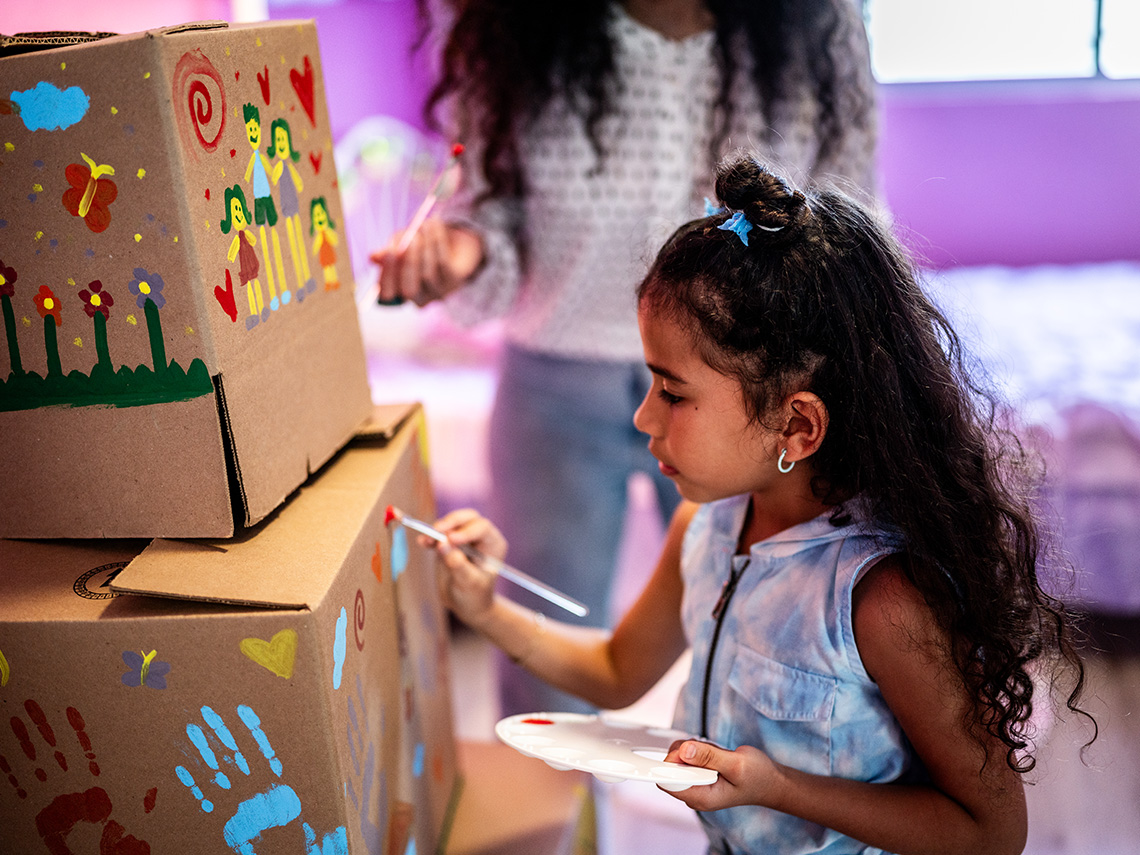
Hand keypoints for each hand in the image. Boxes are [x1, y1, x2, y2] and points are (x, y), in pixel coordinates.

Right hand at [370, 218, 482, 305]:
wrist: (452, 245)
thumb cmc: (418, 248)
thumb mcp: (400, 247)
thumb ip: (388, 252)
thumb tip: (372, 257)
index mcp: (399, 293)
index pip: (388, 294)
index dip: (387, 275)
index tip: (388, 252)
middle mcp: (419, 299)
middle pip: (410, 290)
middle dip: (408, 264)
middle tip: (409, 240)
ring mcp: (438, 292)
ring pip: (428, 273)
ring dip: (425, 246)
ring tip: (422, 225)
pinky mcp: (455, 282)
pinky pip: (444, 262)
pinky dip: (437, 241)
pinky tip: (434, 225)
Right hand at [427, 508, 507, 626]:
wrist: (465, 605)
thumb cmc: (475, 596)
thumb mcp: (469, 583)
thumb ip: (458, 564)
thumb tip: (443, 544)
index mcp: (493, 544)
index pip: (482, 528)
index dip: (467, 531)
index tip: (452, 539)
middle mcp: (480, 537)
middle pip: (467, 519)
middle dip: (451, 522)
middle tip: (436, 531)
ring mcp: (463, 539)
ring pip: (451, 524)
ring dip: (437, 530)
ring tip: (427, 540)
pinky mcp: (448, 544)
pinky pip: (439, 535)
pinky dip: (430, 537)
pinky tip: (422, 543)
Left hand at [661, 740, 784, 811]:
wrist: (771, 781)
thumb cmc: (758, 777)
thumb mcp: (736, 764)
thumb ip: (709, 757)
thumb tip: (683, 751)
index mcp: (701, 798)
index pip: (668, 782)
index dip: (671, 763)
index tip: (686, 751)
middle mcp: (694, 793)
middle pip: (670, 768)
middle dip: (684, 752)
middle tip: (710, 752)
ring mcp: (695, 784)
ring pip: (677, 758)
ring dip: (693, 748)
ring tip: (716, 754)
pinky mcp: (698, 774)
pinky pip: (687, 756)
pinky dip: (698, 749)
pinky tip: (715, 755)